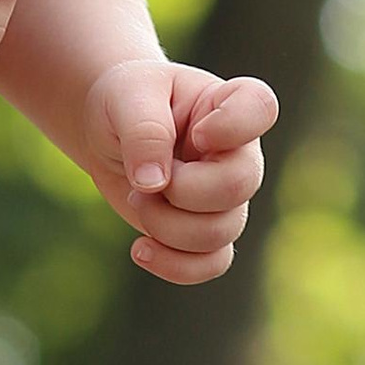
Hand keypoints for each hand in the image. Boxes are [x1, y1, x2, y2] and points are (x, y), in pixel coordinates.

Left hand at [77, 56, 276, 285]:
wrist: (105, 131)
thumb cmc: (123, 101)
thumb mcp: (126, 98)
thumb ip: (144, 132)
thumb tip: (154, 184)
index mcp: (225, 103)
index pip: (260, 107)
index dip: (233, 126)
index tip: (195, 133)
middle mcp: (236, 151)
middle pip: (238, 185)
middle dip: (182, 192)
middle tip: (144, 181)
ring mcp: (224, 194)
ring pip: (221, 231)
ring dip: (167, 226)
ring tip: (136, 200)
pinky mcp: (203, 230)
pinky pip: (213, 263)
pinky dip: (175, 266)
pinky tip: (140, 249)